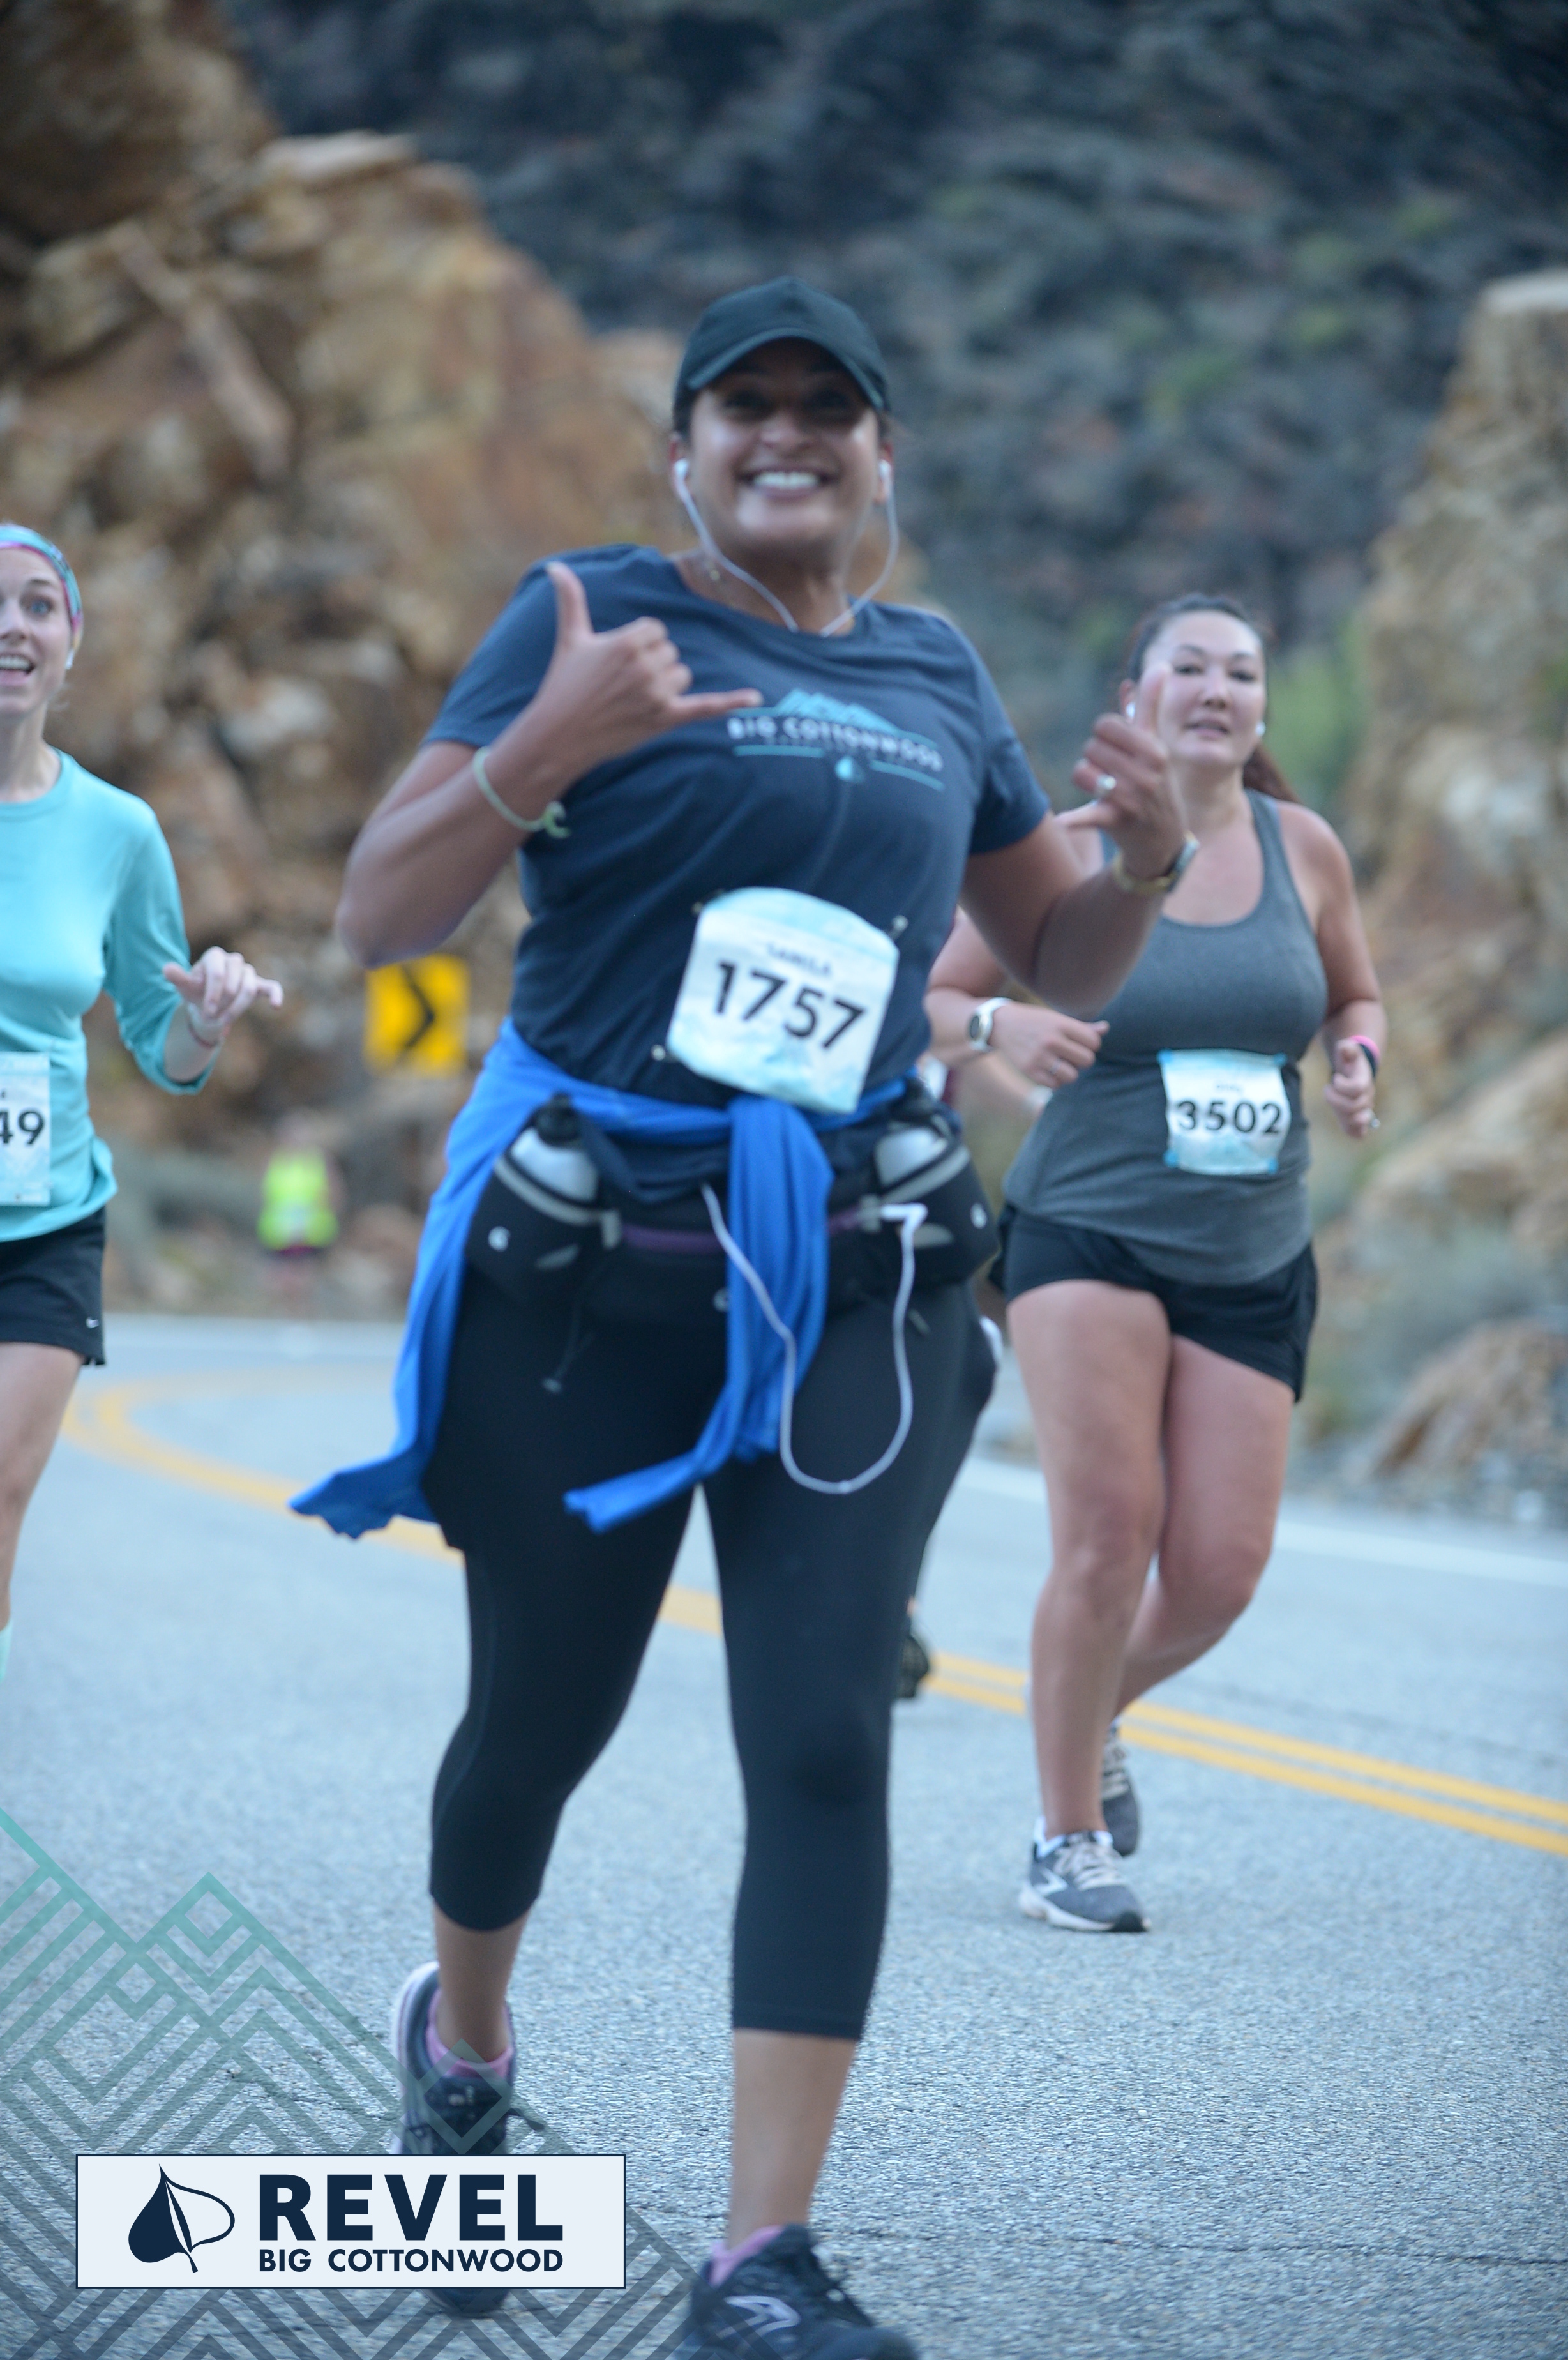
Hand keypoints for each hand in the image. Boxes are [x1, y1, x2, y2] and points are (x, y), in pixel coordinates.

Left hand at [163, 947, 283, 1046]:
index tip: (205, 1013)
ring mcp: (248, 972)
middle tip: (211, 1018)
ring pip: (249, 989)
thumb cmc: (196, 990)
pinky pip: (272, 987)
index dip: (212, 996)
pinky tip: (275, 1006)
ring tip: (224, 1021)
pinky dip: (275, 995)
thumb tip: (166, 969)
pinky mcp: (260, 985)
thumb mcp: (185, 986)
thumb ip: (178, 977)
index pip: (218, 974)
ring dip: (237, 1009)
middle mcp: (234, 960)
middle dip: (222, 1005)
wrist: (208, 1001)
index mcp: (215, 956)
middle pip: (234, 984)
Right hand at [522, 563, 761, 774]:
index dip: (640, 644)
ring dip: (664, 686)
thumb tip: (555, 566)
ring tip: (632, 700)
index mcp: (627, 641)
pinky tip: (757, 697)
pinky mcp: (665, 719)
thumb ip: (570, 599)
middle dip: (651, 666)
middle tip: (620, 685)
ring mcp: (656, 694)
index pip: (656, 630)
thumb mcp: (570, 638)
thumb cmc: (563, 685)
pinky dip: (731, 702)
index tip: (616, 663)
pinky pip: (706, 706)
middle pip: (670, 653)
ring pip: (681, 676)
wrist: (559, 736)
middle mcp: (645, 666)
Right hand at [991, 1003, 1105, 1088]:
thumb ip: (1082, 1027)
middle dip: (1082, 1060)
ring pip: (1072, 1076)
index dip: (1091, 1044)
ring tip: (1061, 1064)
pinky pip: (1054, 1085)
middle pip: (1087, 1060)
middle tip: (1071, 1055)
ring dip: (1069, 1072)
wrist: (1001, 1024)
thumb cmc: (1035, 1021)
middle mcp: (1051, 1040)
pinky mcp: (1029, 1070)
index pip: (1094, 1042)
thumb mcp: (1057, 1019)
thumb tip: (1106, 1029)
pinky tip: (1049, 1070)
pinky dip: (1055, 1081)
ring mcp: (1039, 1056)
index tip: (1080, 1043)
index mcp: (1061, 1024)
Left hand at [1059, 663, 1186, 878]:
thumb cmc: (1156, 783)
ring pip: (1082, 772)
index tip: (1116, 749)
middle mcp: (1146, 773)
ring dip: (1086, 780)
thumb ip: (1151, 706)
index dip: (1103, 735)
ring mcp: (1132, 798)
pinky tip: (1062, 822)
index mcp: (1155, 750)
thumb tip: (1160, 666)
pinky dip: (1075, 820)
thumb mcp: (1156, 746)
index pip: (1106, 725)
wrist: (1162, 840)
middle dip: (1094, 758)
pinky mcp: (1115, 822)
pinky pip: (1089, 815)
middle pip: (1091, 747)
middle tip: (1112, 773)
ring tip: (1104, 789)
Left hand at [1324, 1037, 1376, 1138]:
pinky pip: (1360, 1131)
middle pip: (1355, 1106)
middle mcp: (1367, 1096)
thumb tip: (1346, 1049)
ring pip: (1358, 1121)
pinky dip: (1354, 1132)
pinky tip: (1348, 1127)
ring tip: (1334, 1106)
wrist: (1356, 1073)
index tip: (1335, 1078)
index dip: (1343, 1085)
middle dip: (1336, 1100)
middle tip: (1327, 1089)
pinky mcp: (1357, 1118)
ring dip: (1343, 1117)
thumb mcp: (1348, 1050)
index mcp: (1364, 1080)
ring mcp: (1363, 1108)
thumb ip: (1347, 1047)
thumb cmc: (1350, 1061)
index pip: (1357, 1088)